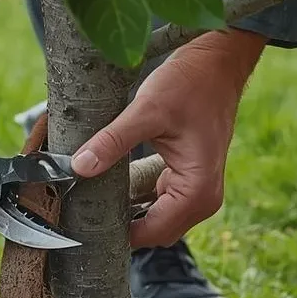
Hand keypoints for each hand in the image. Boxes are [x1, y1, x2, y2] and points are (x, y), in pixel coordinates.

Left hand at [70, 29, 265, 247]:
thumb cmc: (190, 84)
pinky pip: (162, 204)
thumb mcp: (146, 111)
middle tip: (85, 213)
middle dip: (123, 227)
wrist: (217, 64)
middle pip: (156, 232)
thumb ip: (112, 141)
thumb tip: (79, 166)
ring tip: (95, 201)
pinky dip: (140, 201)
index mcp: (198, 190)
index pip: (152, 232)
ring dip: (131, 214)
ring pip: (159, 220)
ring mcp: (199, 190)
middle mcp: (204, 198)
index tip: (86, 226)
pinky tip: (114, 189)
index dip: (119, 233)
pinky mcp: (190, 179)